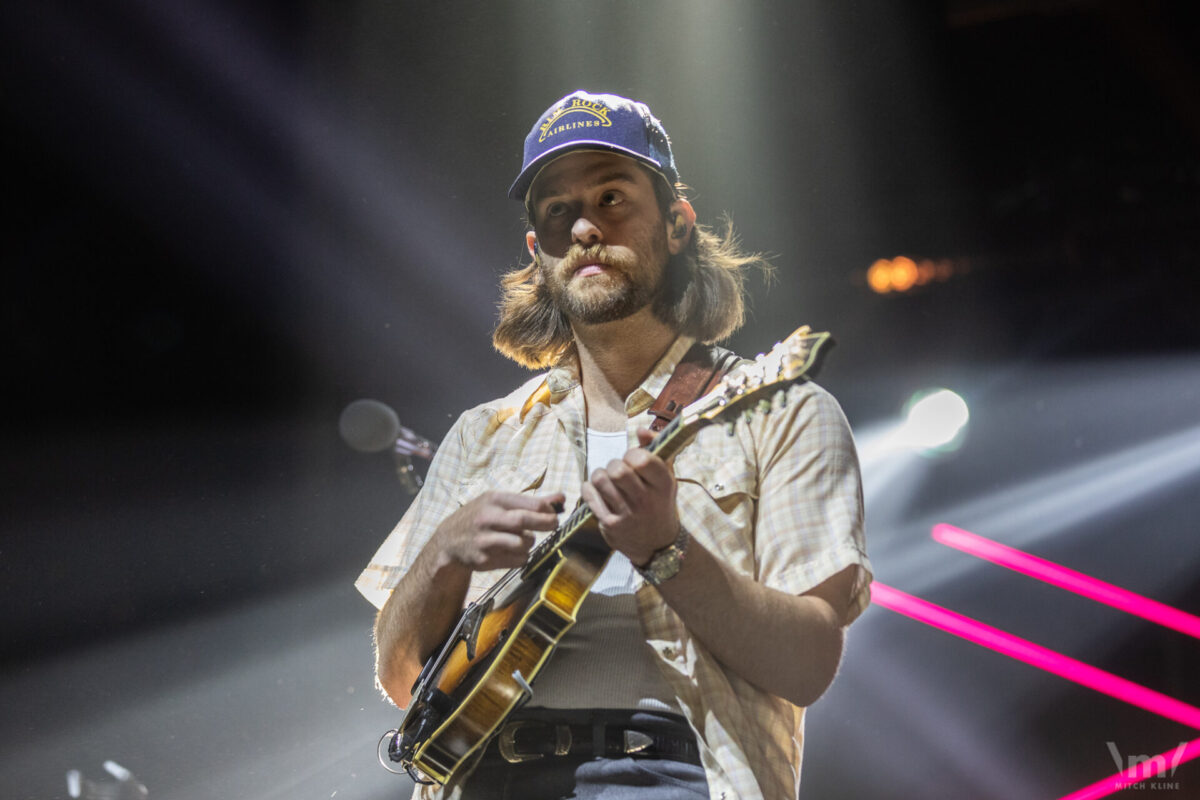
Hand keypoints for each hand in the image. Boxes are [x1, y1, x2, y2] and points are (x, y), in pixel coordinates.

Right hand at [434, 490, 563, 571]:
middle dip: (546, 524)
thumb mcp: (499, 503)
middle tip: (553, 526)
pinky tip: (513, 551)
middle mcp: (488, 518)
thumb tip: (561, 497)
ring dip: (530, 543)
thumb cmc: (479, 517)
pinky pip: (517, 560)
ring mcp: (485, 540)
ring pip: (523, 543)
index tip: (554, 514)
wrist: (449, 541)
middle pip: (525, 521)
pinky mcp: (484, 560)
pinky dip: (522, 557)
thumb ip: (530, 502)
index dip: (549, 510)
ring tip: (524, 540)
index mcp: (494, 499)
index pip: (531, 503)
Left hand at [580, 428, 678, 565]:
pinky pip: (590, 496)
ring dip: (599, 475)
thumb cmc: (659, 503)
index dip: (631, 454)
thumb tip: (640, 429)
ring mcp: (628, 514)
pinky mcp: (611, 525)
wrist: (657, 544)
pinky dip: (588, 489)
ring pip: (600, 480)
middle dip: (613, 465)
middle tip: (617, 472)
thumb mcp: (666, 478)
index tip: (632, 460)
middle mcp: (646, 500)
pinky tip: (596, 490)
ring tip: (606, 480)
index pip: (640, 459)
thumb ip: (656, 449)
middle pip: (617, 469)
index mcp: (663, 484)